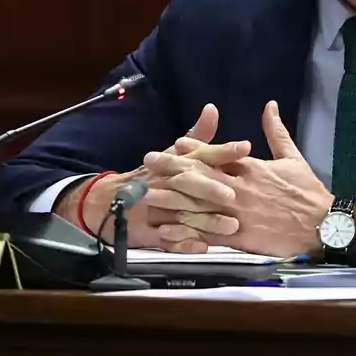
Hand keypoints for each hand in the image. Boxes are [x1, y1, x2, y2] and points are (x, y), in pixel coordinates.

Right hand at [58, 103, 250, 251]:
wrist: (109, 202)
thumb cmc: (151, 177)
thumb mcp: (173, 155)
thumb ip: (198, 137)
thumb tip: (212, 108)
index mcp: (175, 163)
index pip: (200, 154)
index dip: (222, 151)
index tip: (246, 147)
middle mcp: (166, 183)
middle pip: (188, 184)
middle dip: (210, 188)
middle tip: (232, 194)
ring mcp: (156, 208)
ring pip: (182, 213)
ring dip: (206, 221)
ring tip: (230, 226)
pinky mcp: (148, 232)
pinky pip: (166, 239)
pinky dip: (183, 243)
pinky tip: (201, 246)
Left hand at [144, 100, 333, 257]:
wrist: (321, 225)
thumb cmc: (307, 190)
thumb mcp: (292, 156)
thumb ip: (276, 131)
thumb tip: (269, 104)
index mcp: (252, 168)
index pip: (218, 155)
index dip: (195, 150)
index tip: (176, 143)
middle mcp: (240, 189)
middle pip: (201, 177)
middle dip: (173, 168)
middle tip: (150, 161)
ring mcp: (238, 214)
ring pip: (199, 204)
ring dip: (172, 199)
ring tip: (148, 193)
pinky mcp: (239, 238)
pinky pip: (208, 233)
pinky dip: (187, 232)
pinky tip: (168, 231)